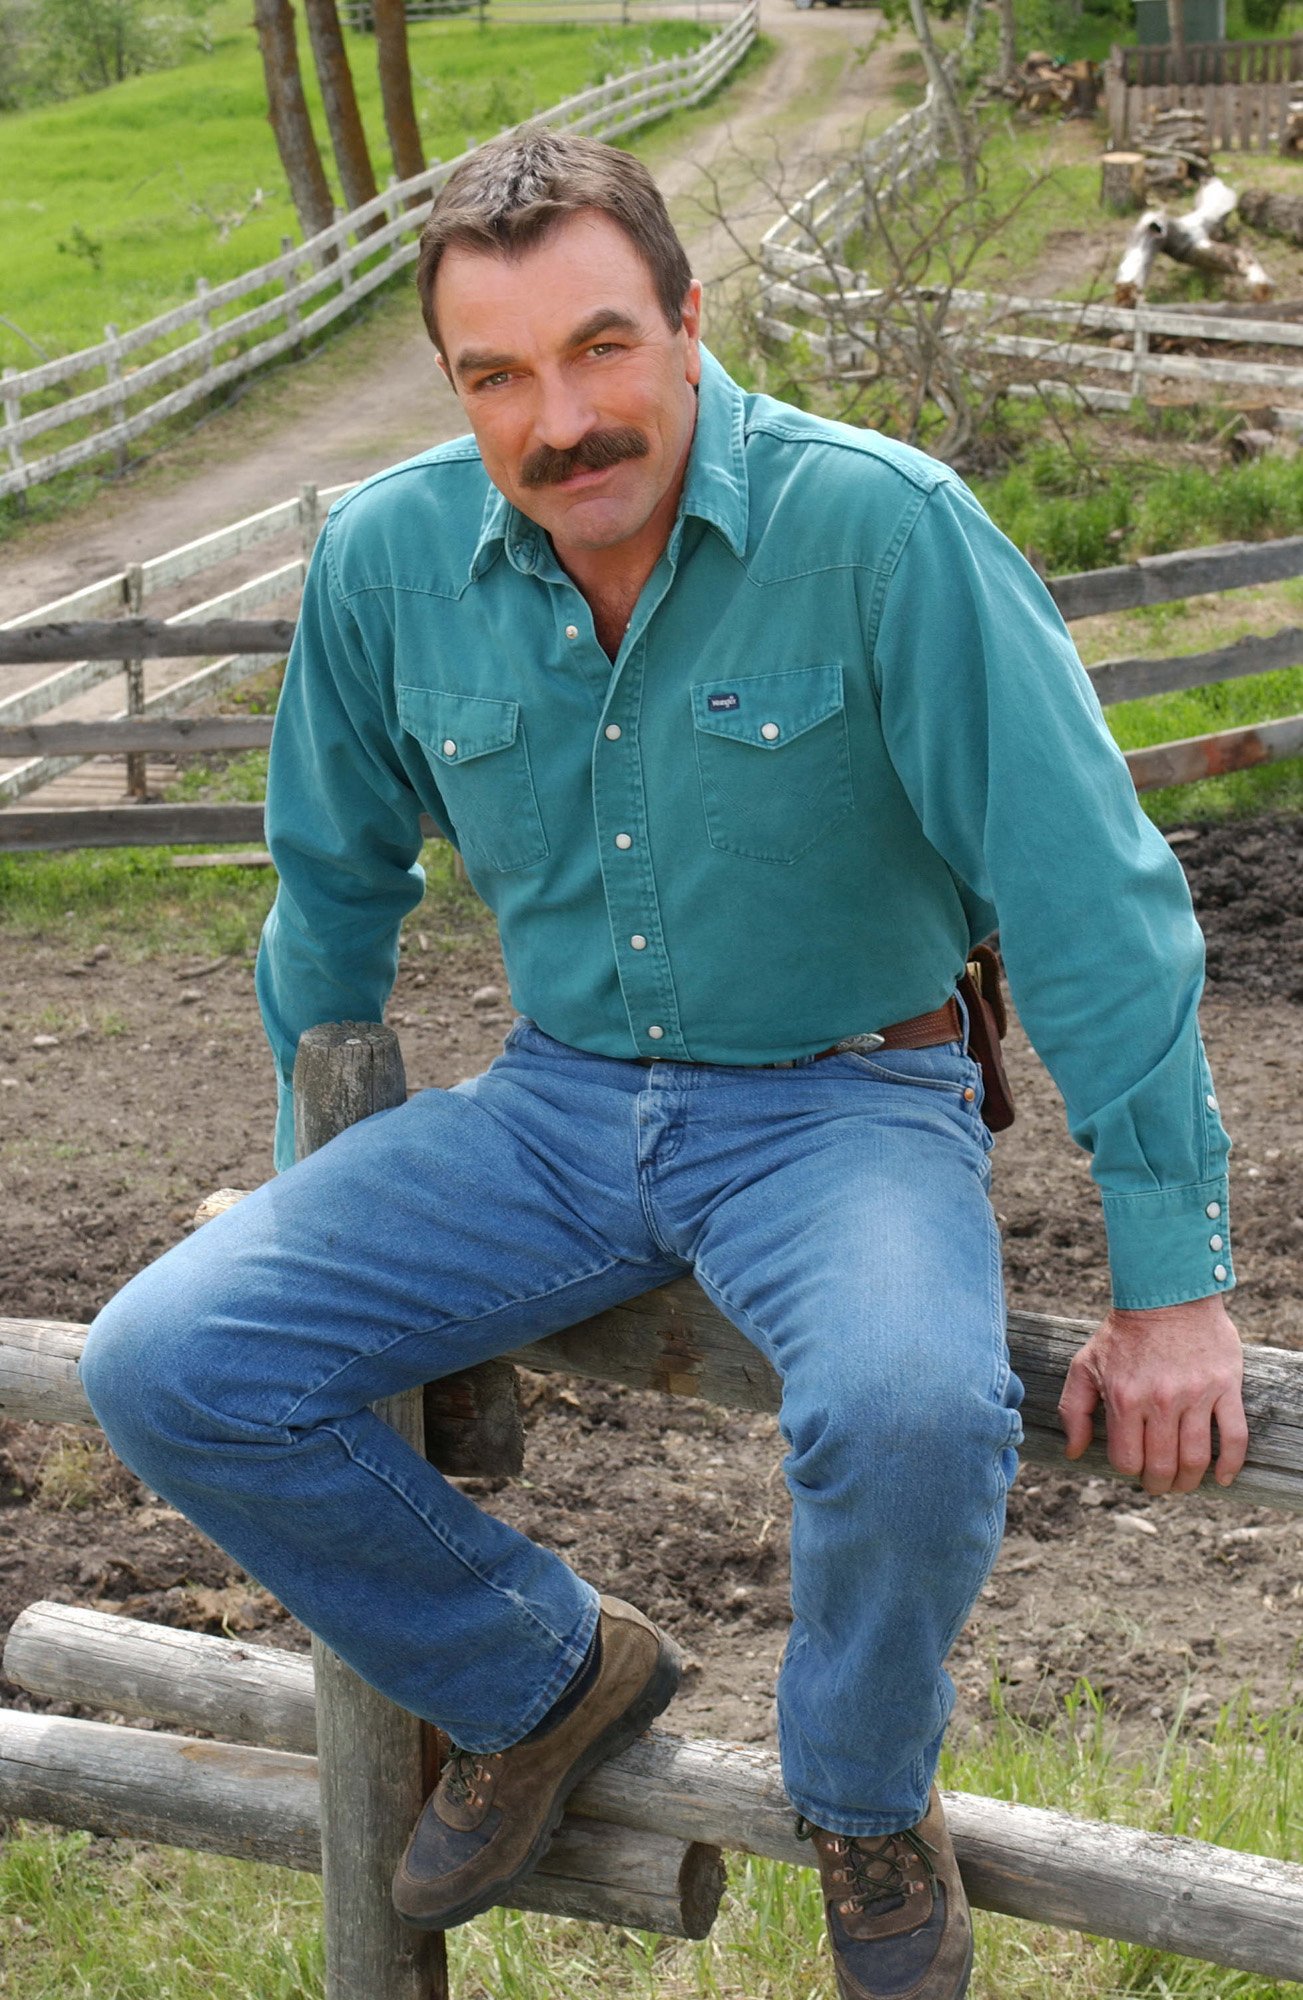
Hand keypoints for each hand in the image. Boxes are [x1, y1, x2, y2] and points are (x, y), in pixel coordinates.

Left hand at [1058, 1294, 1247, 1495]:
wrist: (1166, 1293)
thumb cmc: (1123, 1334)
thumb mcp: (1084, 1365)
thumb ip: (1074, 1410)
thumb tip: (1074, 1452)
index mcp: (1125, 1398)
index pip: (1127, 1460)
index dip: (1129, 1470)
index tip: (1134, 1466)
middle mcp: (1160, 1400)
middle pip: (1162, 1466)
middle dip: (1159, 1485)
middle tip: (1160, 1485)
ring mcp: (1196, 1394)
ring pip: (1196, 1458)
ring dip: (1190, 1481)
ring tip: (1184, 1481)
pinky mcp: (1225, 1387)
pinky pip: (1234, 1436)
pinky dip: (1230, 1464)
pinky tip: (1222, 1476)